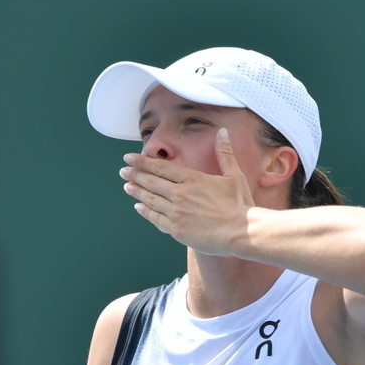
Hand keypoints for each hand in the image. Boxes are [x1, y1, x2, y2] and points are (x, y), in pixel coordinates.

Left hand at [120, 128, 255, 255]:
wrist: (241, 232)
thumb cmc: (239, 204)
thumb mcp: (234, 175)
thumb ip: (225, 153)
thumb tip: (223, 132)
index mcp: (192, 179)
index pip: (160, 167)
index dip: (142, 162)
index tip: (129, 158)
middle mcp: (180, 194)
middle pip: (151, 182)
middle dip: (135, 175)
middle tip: (123, 171)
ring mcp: (176, 213)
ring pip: (151, 200)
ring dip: (137, 192)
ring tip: (127, 186)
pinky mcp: (176, 230)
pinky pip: (156, 219)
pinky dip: (146, 212)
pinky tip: (139, 207)